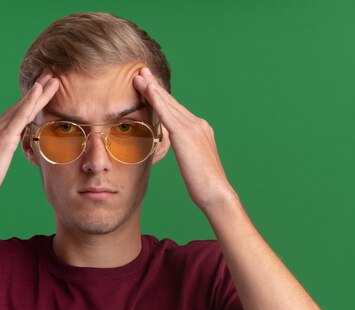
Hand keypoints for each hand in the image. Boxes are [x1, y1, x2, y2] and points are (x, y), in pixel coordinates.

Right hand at [0, 73, 59, 211]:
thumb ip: (2, 155)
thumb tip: (6, 155)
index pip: (17, 114)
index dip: (30, 101)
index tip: (42, 89)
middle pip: (21, 106)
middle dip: (37, 90)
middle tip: (51, 75)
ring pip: (24, 107)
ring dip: (40, 91)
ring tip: (53, 78)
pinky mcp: (3, 138)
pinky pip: (20, 116)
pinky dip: (30, 101)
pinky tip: (39, 89)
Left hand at [133, 67, 237, 213]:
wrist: (216, 193)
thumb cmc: (203, 185)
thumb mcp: (191, 163)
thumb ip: (183, 151)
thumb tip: (174, 149)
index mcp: (199, 130)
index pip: (176, 110)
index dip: (161, 97)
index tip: (148, 85)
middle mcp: (198, 124)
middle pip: (172, 102)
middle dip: (155, 87)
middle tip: (141, 71)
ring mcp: (194, 127)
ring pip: (168, 104)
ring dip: (151, 89)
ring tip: (138, 76)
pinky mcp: (186, 135)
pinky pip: (168, 114)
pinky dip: (157, 100)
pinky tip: (147, 90)